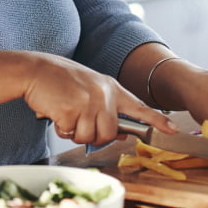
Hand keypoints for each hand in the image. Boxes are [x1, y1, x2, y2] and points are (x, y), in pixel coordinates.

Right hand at [22, 54, 176, 145]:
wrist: (35, 70)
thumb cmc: (59, 81)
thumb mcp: (89, 88)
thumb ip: (106, 108)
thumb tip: (122, 133)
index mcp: (110, 87)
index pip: (139, 107)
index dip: (156, 120)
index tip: (173, 130)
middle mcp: (103, 94)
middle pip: (110, 133)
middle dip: (94, 135)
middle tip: (78, 122)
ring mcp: (88, 102)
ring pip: (90, 137)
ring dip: (75, 133)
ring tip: (66, 114)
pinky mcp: (71, 111)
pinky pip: (71, 134)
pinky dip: (61, 129)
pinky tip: (56, 113)